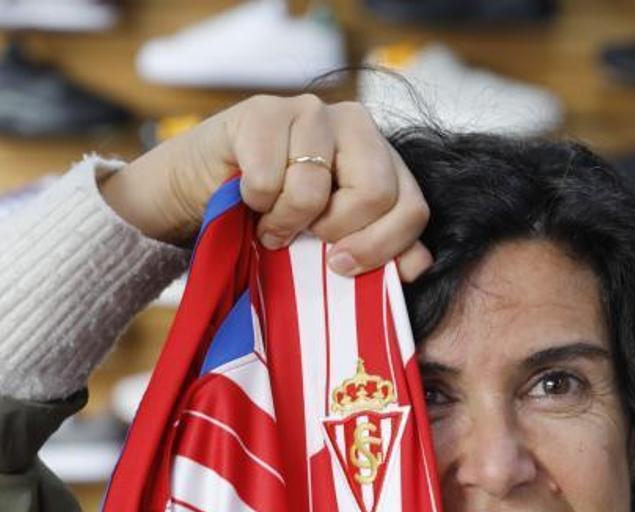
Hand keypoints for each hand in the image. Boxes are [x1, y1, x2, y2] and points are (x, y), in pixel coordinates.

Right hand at [99, 95, 431, 280]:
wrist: (204, 194)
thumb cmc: (275, 222)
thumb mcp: (333, 244)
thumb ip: (380, 251)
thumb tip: (418, 265)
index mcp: (383, 160)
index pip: (412, 207)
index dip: (383, 247)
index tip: (344, 266)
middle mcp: (356, 125)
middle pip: (375, 192)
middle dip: (335, 231)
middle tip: (308, 239)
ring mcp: (310, 111)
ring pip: (315, 188)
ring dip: (285, 222)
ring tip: (271, 224)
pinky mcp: (262, 111)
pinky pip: (269, 179)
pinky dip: (254, 203)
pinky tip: (248, 198)